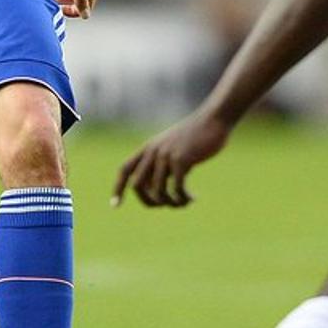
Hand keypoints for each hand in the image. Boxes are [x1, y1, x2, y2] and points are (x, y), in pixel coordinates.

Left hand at [114, 111, 230, 207]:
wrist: (213, 120)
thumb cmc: (196, 136)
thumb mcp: (173, 149)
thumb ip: (162, 165)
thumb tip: (156, 191)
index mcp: (148, 148)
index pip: (125, 169)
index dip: (118, 188)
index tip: (114, 206)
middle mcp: (153, 151)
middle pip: (137, 185)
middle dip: (148, 202)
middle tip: (164, 206)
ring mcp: (166, 155)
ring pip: (158, 191)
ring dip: (170, 203)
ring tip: (183, 203)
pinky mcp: (181, 159)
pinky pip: (177, 188)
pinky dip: (183, 198)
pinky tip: (192, 198)